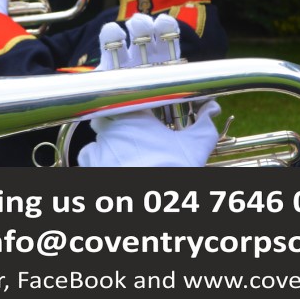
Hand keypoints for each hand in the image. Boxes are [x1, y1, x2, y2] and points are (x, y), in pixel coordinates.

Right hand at [77, 14, 220, 166]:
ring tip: (134, 20)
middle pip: (142, 64)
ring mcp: (122, 102)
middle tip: (148, 20)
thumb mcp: (198, 142)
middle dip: (145, 39)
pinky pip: (105, 73)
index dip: (166, 49)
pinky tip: (112, 31)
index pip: (164, 72)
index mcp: (162, 110)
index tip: (168, 26)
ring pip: (123, 65)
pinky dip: (107, 51)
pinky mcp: (105, 103)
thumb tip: (213, 106)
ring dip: (127, 40)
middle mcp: (141, 104)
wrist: (147, 174)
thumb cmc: (172, 163)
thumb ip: (205, 124)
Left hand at [78, 100, 220, 166]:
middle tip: (130, 135)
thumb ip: (204, 123)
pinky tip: (111, 165)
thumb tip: (213, 108)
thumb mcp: (196, 146)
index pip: (123, 98)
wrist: (157, 200)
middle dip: (115, 124)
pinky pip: (86, 156)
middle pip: (106, 117)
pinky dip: (96, 159)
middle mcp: (113, 129)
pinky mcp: (91, 166)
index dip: (127, 105)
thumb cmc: (175, 169)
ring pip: (96, 136)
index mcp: (135, 117)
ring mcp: (99, 148)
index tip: (134, 112)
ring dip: (106, 143)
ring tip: (122, 154)